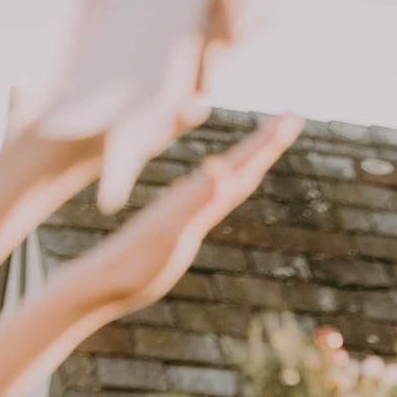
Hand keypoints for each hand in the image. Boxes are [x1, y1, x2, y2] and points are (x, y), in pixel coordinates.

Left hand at [64, 115, 299, 320]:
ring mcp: (182, 208)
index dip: (268, 143)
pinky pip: (207, 195)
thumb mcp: (170, 234)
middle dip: (266, 143)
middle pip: (237, 164)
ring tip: (265, 147)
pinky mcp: (173, 223)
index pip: (241, 164)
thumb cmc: (135, 263)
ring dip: (246, 160)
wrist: (102, 280)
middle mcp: (190, 196)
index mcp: (196, 197)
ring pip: (224, 177)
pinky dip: (221, 183)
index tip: (294, 117)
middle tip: (292, 119)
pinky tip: (220, 179)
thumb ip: (196, 201)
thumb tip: (222, 167)